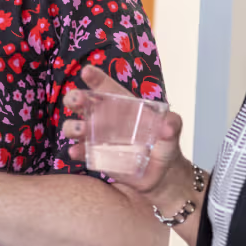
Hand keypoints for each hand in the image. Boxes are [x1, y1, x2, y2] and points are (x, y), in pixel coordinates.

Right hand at [62, 64, 187, 196]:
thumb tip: (168, 127)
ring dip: (73, 126)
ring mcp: (98, 137)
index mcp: (122, 105)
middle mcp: (105, 118)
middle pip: (83, 103)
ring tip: (80, 130)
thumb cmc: (164, 142)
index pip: (106, 87)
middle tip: (77, 100)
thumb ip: (172, 124)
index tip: (86, 72)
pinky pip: (82, 152)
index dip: (95, 78)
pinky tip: (75, 152)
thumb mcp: (172, 130)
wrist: (161, 173)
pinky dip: (76, 151)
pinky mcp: (96, 156)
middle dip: (75, 98)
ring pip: (76, 127)